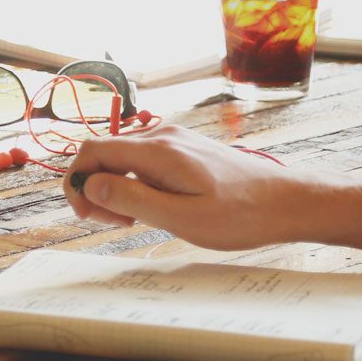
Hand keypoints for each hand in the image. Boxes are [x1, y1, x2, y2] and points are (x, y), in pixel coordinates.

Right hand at [61, 125, 303, 250]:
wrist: (285, 201)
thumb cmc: (240, 215)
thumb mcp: (182, 217)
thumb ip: (132, 199)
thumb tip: (88, 186)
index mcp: (157, 150)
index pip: (92, 151)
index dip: (76, 183)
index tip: (88, 216)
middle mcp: (162, 136)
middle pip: (103, 153)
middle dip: (96, 189)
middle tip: (117, 224)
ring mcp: (173, 140)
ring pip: (121, 158)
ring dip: (116, 189)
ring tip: (137, 221)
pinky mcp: (183, 149)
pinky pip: (141, 161)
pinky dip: (135, 184)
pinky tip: (154, 208)